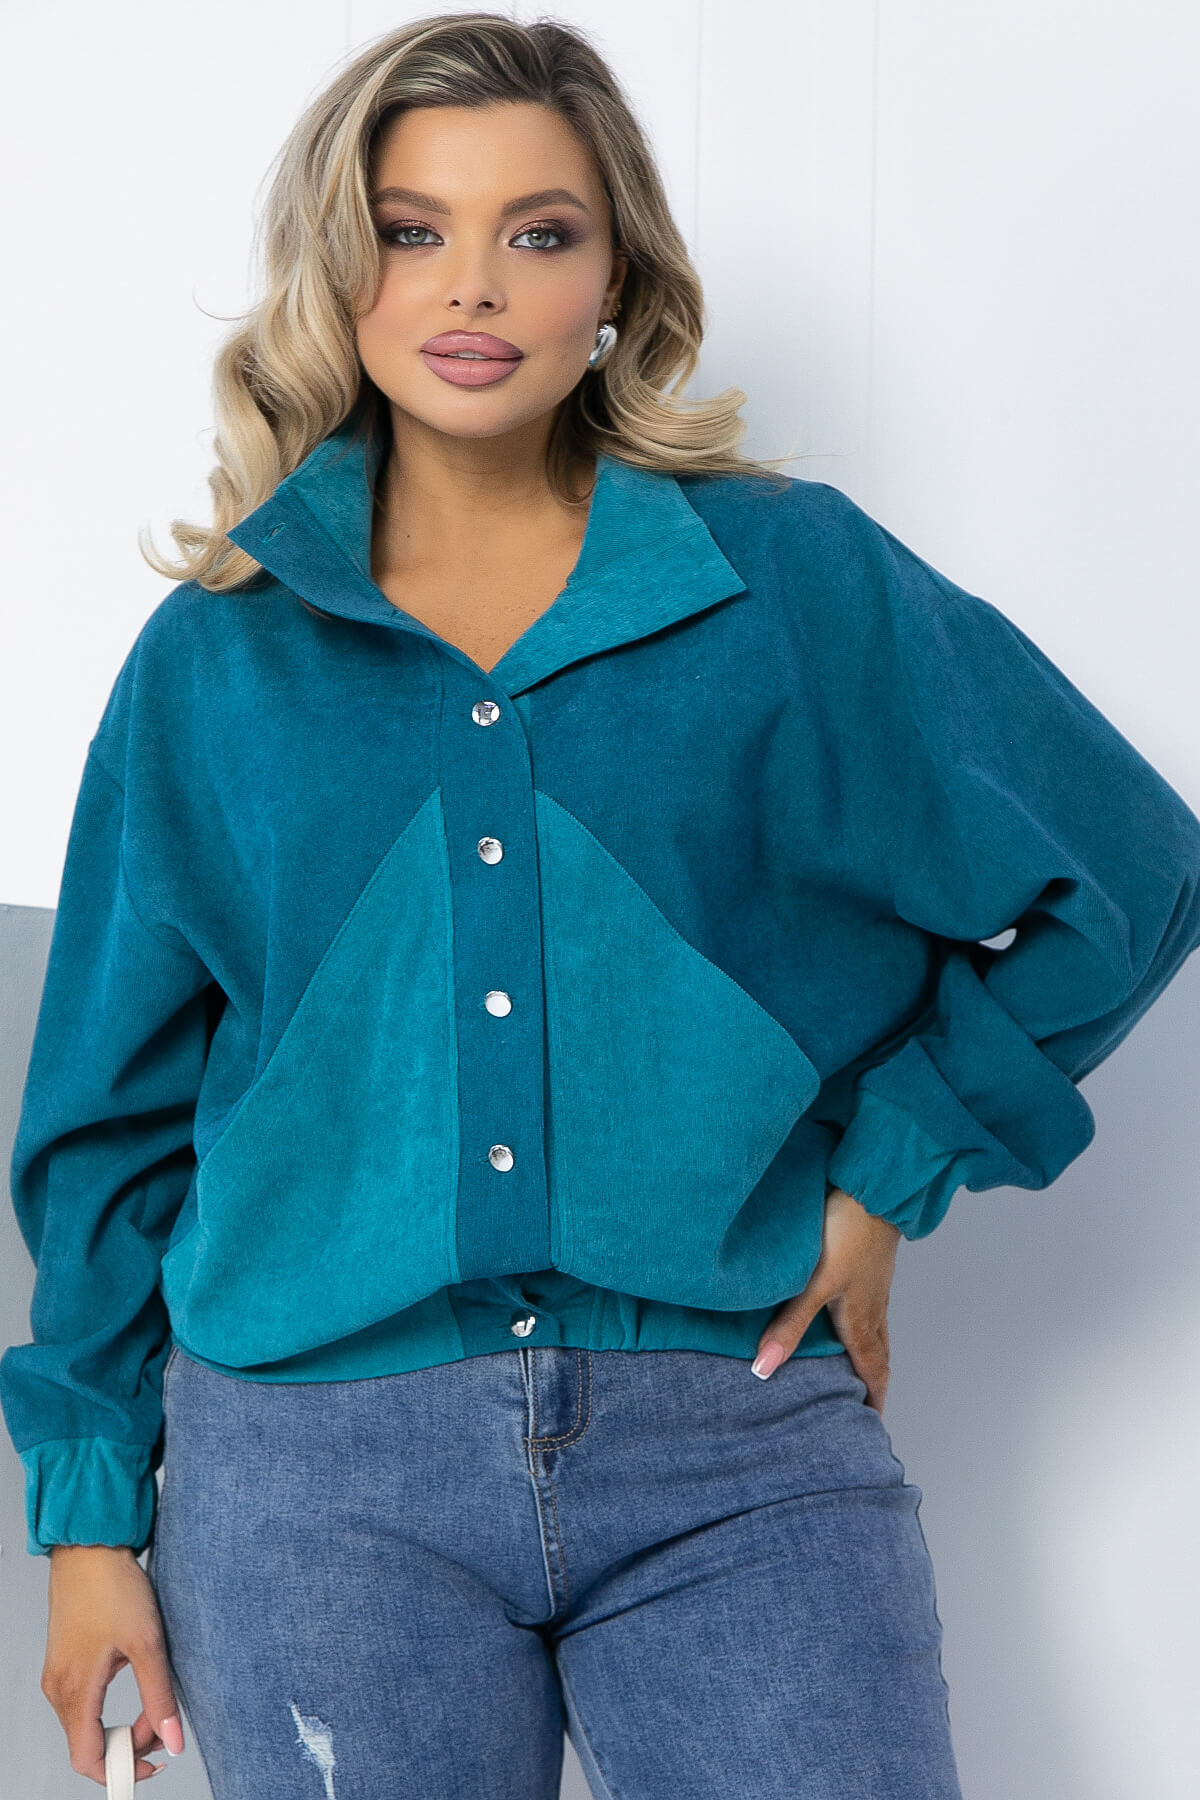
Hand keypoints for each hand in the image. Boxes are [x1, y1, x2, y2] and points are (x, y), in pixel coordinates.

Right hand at [42, 1544, 185, 1784]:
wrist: (90, 1548)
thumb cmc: (114, 1589)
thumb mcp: (147, 1644)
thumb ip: (159, 1698)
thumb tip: (172, 1742)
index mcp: (75, 1690)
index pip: (87, 1759)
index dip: (120, 1770)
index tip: (153, 1765)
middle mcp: (58, 1689)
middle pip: (88, 1745)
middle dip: (127, 1746)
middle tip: (162, 1725)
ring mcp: (57, 1676)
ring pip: (86, 1725)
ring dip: (119, 1726)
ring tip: (153, 1703)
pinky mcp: (64, 1663)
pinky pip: (83, 1703)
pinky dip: (109, 1708)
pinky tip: (135, 1679)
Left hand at [751, 1184, 901, 1413]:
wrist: (872, 1189)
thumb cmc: (847, 1234)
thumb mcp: (814, 1284)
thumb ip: (789, 1326)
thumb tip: (764, 1370)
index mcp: (861, 1320)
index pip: (872, 1371)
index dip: (872, 1399)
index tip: (871, 1425)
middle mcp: (872, 1309)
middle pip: (878, 1356)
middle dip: (873, 1383)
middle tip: (866, 1406)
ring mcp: (874, 1286)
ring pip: (876, 1331)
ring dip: (871, 1356)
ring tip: (859, 1371)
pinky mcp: (870, 1266)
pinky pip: (872, 1308)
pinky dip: (866, 1326)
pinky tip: (852, 1317)